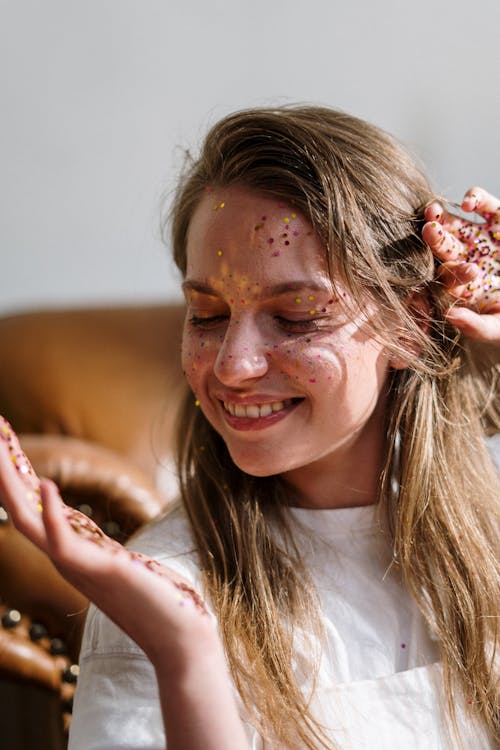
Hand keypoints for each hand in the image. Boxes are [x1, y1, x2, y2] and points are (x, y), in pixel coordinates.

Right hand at [0, 417, 211, 668]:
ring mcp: (76, 566)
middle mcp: (64, 558)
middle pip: (21, 507)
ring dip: (12, 484)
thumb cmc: (153, 599)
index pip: (33, 505)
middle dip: (4, 469)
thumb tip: (88, 531)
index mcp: (69, 551)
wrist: (177, 637)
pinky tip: (48, 484)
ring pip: (29, 521)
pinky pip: (65, 542)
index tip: (3, 440)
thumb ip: (96, 547)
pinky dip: (53, 513)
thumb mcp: (116, 562)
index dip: (16, 473)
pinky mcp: (98, 571)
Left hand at [422, 187, 499, 343]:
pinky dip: (474, 198)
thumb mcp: (499, 327)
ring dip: (442, 216)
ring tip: (433, 211)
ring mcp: (480, 238)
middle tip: (428, 230)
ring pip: (456, 223)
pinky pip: (482, 204)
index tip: (455, 272)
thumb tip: (449, 316)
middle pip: (443, 248)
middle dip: (434, 239)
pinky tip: (468, 203)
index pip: (446, 279)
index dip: (447, 274)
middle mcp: (466, 259)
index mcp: (463, 285)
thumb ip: (475, 326)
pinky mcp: (497, 217)